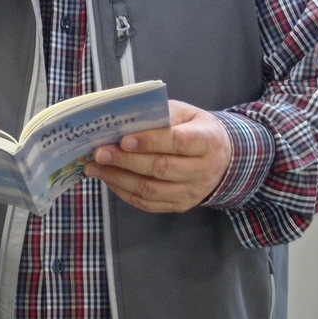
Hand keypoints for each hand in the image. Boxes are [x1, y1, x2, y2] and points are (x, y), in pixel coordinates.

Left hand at [86, 100, 231, 211]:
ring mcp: (191, 191)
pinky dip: (124, 192)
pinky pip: (148, 203)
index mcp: (207, 141)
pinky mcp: (180, 205)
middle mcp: (202, 170)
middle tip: (99, 153)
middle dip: (125, 161)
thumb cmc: (196, 130)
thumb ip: (161, 115)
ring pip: (150, 189)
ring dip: (118, 179)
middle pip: (160, 168)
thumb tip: (125, 121)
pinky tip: (109, 179)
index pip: (178, 142)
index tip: (124, 139)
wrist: (222, 160)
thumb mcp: (186, 113)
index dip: (150, 141)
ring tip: (95, 168)